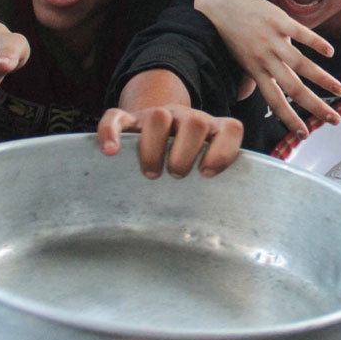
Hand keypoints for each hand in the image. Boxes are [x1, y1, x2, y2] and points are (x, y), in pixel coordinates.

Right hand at [98, 105, 242, 177]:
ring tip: (152, 173)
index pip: (230, 129)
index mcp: (212, 130)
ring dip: (154, 147)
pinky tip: (110, 152)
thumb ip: (212, 184)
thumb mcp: (201, 168)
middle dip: (186, 153)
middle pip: (194, 122)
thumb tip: (212, 223)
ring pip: (158, 116)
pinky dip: (111, 132)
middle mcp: (187, 118)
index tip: (206, 174)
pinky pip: (116, 117)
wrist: (158, 132)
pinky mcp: (130, 120)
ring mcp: (158, 116)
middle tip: (176, 176)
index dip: (222, 152)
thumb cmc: (184, 162)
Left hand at [195, 0, 340, 136]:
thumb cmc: (229, 33)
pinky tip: (329, 52)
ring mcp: (273, 40)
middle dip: (315, 106)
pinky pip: (300, 33)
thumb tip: (242, 97)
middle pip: (293, 88)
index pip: (275, 101)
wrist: (220, 3)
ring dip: (322, 79)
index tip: (305, 134)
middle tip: (333, 120)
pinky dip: (316, 42)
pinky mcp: (279, 20)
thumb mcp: (237, 60)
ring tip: (339, 90)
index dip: (290, 119)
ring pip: (300, 64)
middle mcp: (265, 59)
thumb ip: (245, 79)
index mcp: (256, 71)